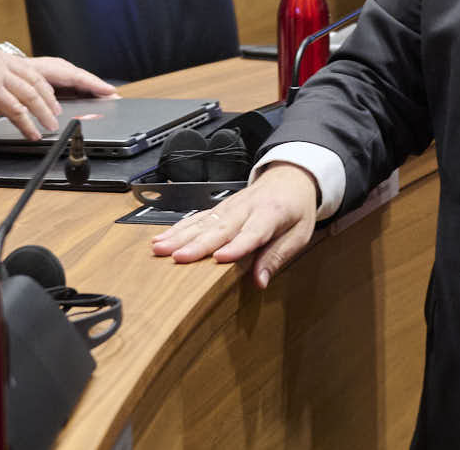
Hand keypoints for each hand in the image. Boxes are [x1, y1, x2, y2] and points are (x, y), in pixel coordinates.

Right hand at [0, 39, 108, 138]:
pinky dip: (27, 123)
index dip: (42, 83)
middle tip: (57, 112)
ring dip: (43, 112)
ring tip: (51, 126)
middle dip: (50, 98)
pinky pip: (15, 109)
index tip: (51, 94)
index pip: (26, 68)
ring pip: (30, 95)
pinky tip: (32, 132)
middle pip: (34, 80)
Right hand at [150, 162, 318, 286]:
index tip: (220, 258)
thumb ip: (278, 257)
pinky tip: (162, 237)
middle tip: (177, 257)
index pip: (252, 232)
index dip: (236, 246)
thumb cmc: (296, 208)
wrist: (291, 177)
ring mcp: (229, 206)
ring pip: (202, 222)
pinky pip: (197, 218)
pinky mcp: (219, 207)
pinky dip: (178, 228)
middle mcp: (245, 208)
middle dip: (197, 244)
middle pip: (220, 228)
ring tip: (160, 248)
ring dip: (180, 235)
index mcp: (271, 214)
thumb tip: (260, 281)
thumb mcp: (299, 234)